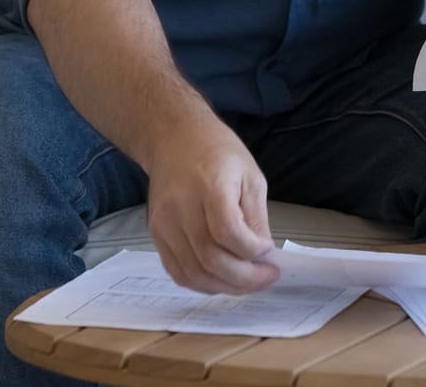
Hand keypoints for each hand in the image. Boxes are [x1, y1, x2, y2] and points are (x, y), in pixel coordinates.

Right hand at [144, 119, 278, 294]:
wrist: (174, 138)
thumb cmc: (218, 152)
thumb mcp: (250, 176)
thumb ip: (256, 217)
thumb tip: (262, 254)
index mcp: (210, 186)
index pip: (228, 231)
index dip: (252, 250)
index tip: (269, 252)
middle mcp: (181, 207)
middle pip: (210, 258)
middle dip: (244, 278)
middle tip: (266, 277)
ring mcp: (164, 223)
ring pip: (193, 272)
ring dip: (225, 286)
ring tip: (248, 283)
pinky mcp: (156, 234)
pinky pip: (178, 271)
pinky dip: (202, 283)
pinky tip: (223, 280)